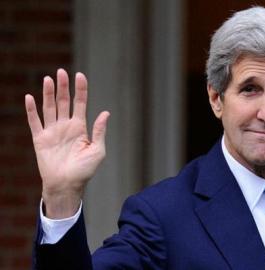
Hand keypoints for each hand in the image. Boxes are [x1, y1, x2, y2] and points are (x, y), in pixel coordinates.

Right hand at [25, 69, 109, 218]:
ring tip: (48, 79)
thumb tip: (105, 113)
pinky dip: (31, 110)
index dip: (80, 90)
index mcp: (80, 128)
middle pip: (64, 102)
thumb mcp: (97, 150)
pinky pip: (34, 122)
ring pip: (49, 108)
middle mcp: (66, 126)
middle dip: (63, 87)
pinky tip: (30, 97)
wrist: (67, 185)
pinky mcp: (40, 139)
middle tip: (61, 72)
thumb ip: (99, 131)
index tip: (80, 75)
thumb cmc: (84, 170)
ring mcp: (52, 131)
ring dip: (48, 94)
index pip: (80, 103)